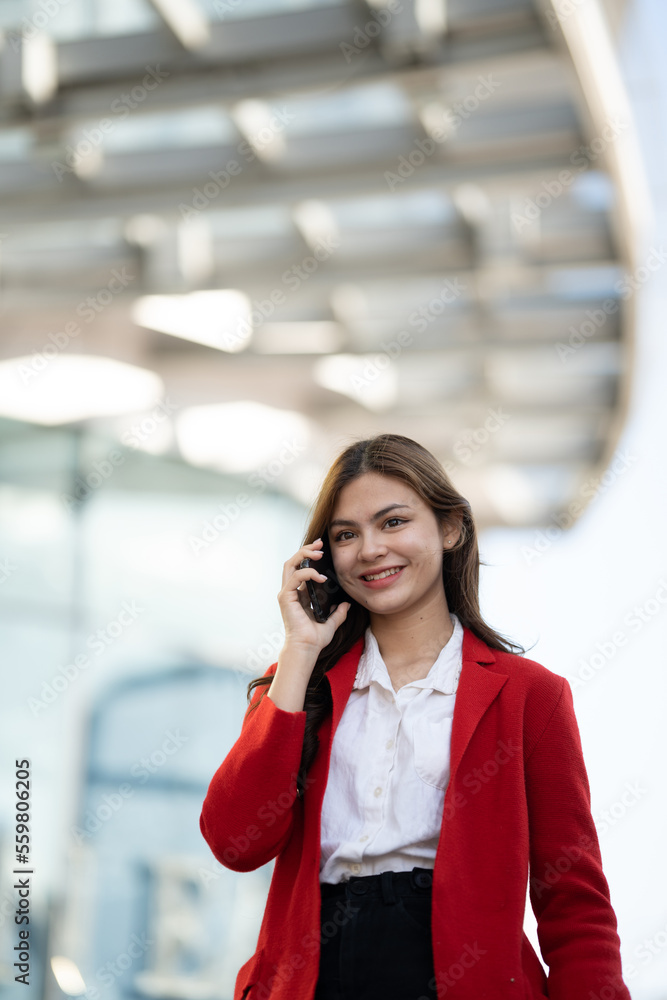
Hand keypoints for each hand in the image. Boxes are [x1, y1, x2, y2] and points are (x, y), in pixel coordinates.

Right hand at [277, 538, 350, 656]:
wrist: (307, 649)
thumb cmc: (315, 638)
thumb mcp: (332, 622)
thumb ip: (338, 613)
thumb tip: (347, 604)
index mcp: (299, 595)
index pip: (300, 568)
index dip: (310, 556)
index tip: (323, 549)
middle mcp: (290, 591)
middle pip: (292, 561)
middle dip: (306, 549)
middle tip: (320, 544)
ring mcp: (286, 593)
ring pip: (290, 564)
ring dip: (304, 555)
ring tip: (318, 553)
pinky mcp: (286, 597)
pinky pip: (295, 577)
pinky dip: (308, 573)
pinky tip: (320, 576)